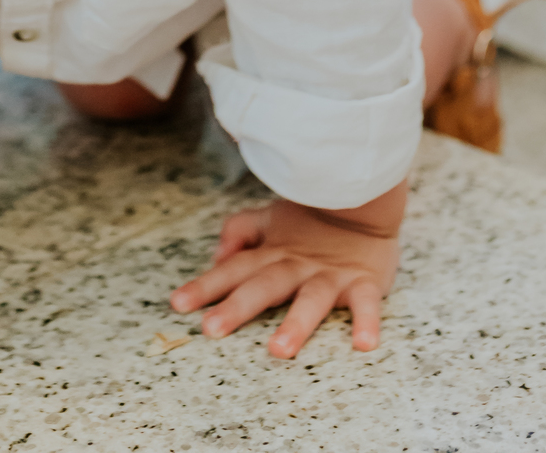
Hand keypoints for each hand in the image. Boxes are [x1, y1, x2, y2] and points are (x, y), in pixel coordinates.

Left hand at [169, 196, 399, 358]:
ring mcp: (330, 274)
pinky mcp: (363, 281)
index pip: (234, 269)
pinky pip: (366, 303)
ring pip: (311, 298)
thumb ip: (240, 231)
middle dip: (237, 307)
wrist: (362, 197)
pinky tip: (364, 344)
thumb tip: (216, 255)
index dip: (206, 285)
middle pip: (263, 285)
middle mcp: (296, 264)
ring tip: (279, 349)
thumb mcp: (270, 217)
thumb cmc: (311, 217)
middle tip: (211, 329)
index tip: (178, 304)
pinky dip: (367, 321)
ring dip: (296, 323)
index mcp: (272, 252)